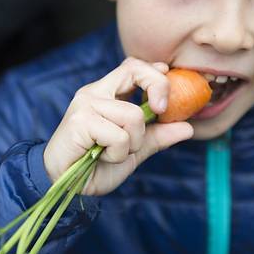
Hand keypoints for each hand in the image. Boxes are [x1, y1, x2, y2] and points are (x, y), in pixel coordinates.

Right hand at [43, 58, 193, 195]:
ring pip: (133, 115)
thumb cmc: (95, 166)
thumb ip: (157, 136)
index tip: (167, 97)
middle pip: (134, 69)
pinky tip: (102, 158)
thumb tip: (188, 128)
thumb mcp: (134, 150)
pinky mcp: (80, 121)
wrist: (64, 186)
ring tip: (115, 153)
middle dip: (157, 87)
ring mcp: (86, 105)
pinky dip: (118, 153)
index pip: (133, 67)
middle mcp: (94, 93)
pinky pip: (119, 135)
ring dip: (133, 142)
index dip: (155, 74)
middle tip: (161, 111)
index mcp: (106, 94)